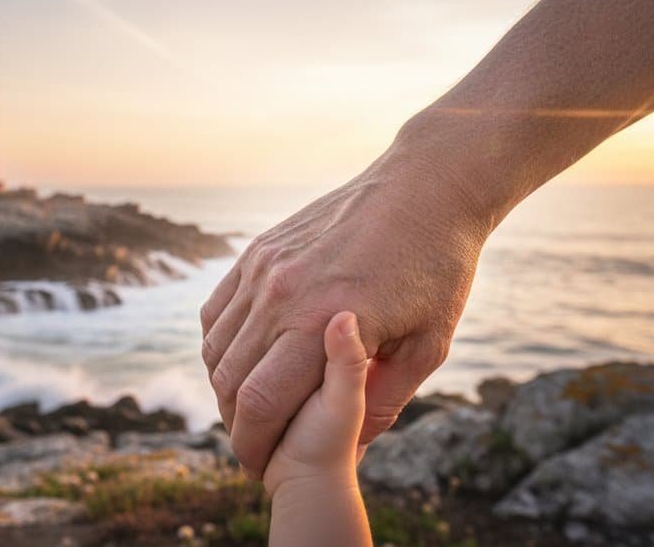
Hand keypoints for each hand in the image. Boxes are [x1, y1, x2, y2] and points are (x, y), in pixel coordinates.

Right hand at [201, 143, 490, 477]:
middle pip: (228, 381)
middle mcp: (282, 294)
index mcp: (324, 324)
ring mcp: (264, 268)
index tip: (258, 465)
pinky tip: (242, 359)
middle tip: (253, 444)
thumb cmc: (437, 269)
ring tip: (248, 406)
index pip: (261, 404)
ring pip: (216, 346)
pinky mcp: (258, 251)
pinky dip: (219, 343)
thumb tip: (352, 447)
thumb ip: (383, 400)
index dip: (252, 444)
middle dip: (234, 425)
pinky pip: (217, 309)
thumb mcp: (429, 345)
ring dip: (224, 386)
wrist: (425, 188)